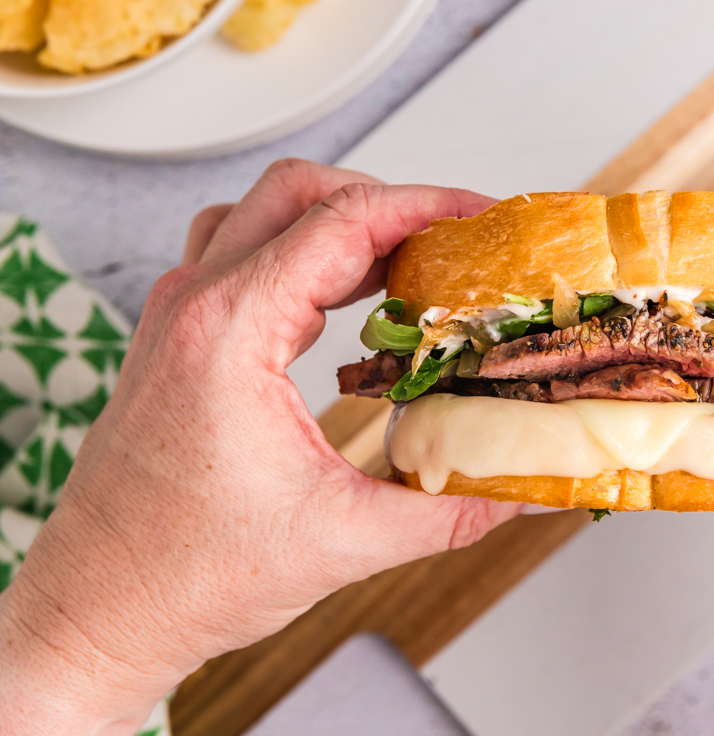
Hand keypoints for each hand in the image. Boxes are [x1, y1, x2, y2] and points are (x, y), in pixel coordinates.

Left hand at [0, 160, 519, 735]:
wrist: (98, 611)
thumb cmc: (185, 576)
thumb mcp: (342, 542)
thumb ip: (449, 513)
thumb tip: (524, 493)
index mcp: (228, 333)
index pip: (340, 223)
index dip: (423, 207)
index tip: (480, 215)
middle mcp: (193, 307)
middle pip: (297, 193)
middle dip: (385, 201)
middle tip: (451, 238)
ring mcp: (175, 318)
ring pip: (261, 213)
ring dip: (336, 221)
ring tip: (405, 261)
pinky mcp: (174, 340)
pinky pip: (240, 255)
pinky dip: (300, 254)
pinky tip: (345, 299)